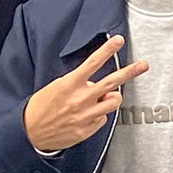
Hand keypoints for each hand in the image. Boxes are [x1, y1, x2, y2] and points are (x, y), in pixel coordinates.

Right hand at [22, 35, 149, 150]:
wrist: (29, 132)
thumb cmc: (42, 107)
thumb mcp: (56, 87)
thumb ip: (78, 83)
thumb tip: (96, 84)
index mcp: (69, 84)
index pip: (92, 63)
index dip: (107, 50)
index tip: (118, 40)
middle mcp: (79, 99)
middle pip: (112, 83)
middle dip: (130, 72)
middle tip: (143, 65)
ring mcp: (84, 116)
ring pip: (113, 102)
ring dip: (112, 98)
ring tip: (104, 97)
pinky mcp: (86, 131)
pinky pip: (102, 120)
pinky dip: (98, 116)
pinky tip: (86, 116)